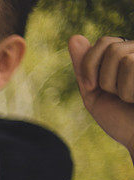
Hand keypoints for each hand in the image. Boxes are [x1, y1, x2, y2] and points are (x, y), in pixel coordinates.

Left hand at [69, 35, 133, 155]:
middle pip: (112, 48)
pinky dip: (129, 91)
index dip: (90, 64)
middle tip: (116, 96)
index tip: (92, 87)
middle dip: (105, 78)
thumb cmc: (121, 120)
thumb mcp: (94, 94)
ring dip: (119, 87)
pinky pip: (131, 64)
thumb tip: (74, 37)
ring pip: (123, 57)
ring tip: (131, 99)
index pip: (104, 42)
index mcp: (128, 57)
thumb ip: (84, 68)